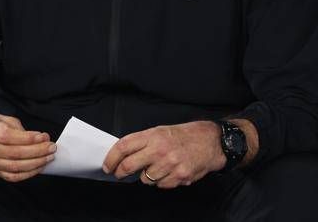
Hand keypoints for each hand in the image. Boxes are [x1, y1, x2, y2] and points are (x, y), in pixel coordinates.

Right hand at [0, 113, 55, 181]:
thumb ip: (16, 126)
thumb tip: (36, 137)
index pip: (9, 137)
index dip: (28, 138)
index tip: (44, 136)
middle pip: (15, 154)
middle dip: (37, 151)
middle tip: (52, 146)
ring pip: (15, 167)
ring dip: (36, 163)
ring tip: (49, 157)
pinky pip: (12, 177)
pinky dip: (28, 174)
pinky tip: (39, 167)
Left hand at [101, 121, 225, 188]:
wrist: (210, 141)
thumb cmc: (183, 135)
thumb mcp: (161, 131)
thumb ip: (143, 142)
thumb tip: (123, 155)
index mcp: (153, 135)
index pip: (124, 146)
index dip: (111, 158)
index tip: (107, 165)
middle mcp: (159, 149)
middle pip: (129, 165)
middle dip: (120, 172)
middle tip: (119, 174)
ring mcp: (169, 164)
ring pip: (145, 179)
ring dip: (147, 176)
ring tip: (157, 167)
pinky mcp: (179, 176)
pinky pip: (161, 185)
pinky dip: (162, 181)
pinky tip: (170, 172)